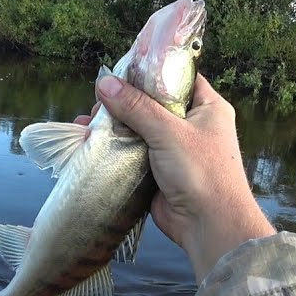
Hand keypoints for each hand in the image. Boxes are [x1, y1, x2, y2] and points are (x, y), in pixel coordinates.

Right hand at [80, 73, 275, 280]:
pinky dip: (115, 150)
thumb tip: (105, 84)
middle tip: (98, 103)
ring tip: (87, 122)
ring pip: (140, 130)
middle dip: (123, 103)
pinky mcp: (159, 172)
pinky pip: (133, 154)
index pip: (178, 78)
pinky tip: (91, 144)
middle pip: (152, 104)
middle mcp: (193, 126)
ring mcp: (175, 150)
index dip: (150, 71)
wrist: (209, 225)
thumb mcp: (168, 132)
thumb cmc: (201, 172)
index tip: (120, 70)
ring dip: (114, 127)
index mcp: (207, 107)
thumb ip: (136, 107)